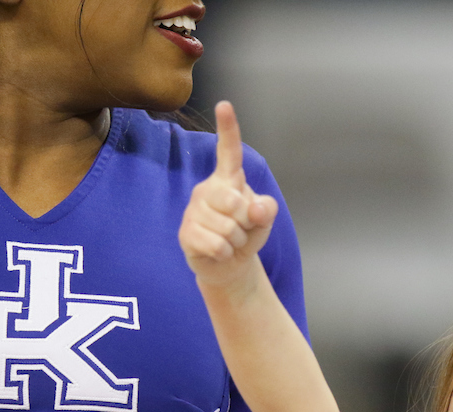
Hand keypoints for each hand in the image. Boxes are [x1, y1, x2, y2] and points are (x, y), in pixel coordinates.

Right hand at [179, 101, 277, 288]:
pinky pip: (217, 244)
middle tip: (241, 228)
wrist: (230, 265)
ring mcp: (193, 210)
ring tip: (230, 240)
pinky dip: (225, 252)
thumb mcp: (264, 219)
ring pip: (227, 227)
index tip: (224, 105)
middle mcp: (207, 190)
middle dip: (246, 222)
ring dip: (236, 240)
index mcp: (227, 180)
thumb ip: (266, 209)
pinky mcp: (185, 233)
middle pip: (234, 202)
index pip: (228, 152)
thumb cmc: (246, 234)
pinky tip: (220, 251)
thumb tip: (255, 209)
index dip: (227, 129)